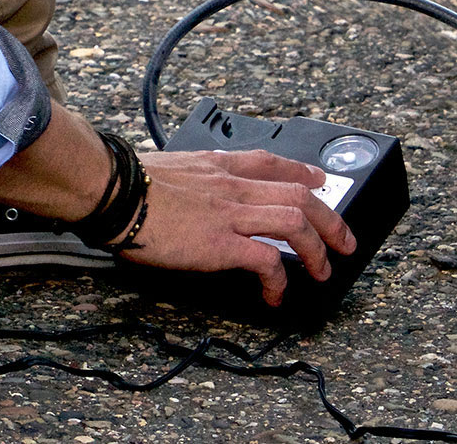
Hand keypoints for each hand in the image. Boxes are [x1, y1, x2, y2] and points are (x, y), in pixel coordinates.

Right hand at [119, 149, 357, 306]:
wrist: (112, 192)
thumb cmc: (127, 184)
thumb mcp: (168, 169)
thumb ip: (190, 179)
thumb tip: (190, 196)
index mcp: (218, 166)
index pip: (271, 162)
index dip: (302, 172)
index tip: (319, 180)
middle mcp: (232, 186)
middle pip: (300, 195)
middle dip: (331, 219)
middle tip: (344, 240)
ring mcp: (231, 213)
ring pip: (296, 223)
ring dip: (317, 249)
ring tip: (322, 271)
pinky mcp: (222, 243)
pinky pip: (267, 261)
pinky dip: (278, 280)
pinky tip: (275, 295)